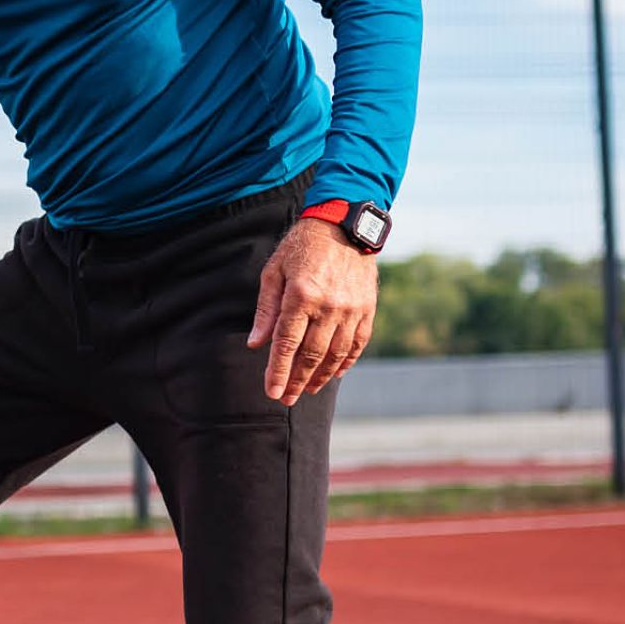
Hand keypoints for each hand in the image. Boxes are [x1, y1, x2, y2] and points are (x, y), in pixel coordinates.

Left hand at [246, 217, 377, 404]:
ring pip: (335, 354)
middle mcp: (329, 306)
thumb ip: (266, 310)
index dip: (278, 371)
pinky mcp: (367, 309)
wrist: (344, 224)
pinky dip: (345, 362)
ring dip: (320, 376)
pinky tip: (333, 374)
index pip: (287, 344)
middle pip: (311, 355)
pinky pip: (357, 344)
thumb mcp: (274, 271)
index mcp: (301, 295)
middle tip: (286, 399)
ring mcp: (352, 309)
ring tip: (307, 390)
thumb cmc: (301, 247)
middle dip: (297, 381)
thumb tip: (256, 344)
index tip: (272, 392)